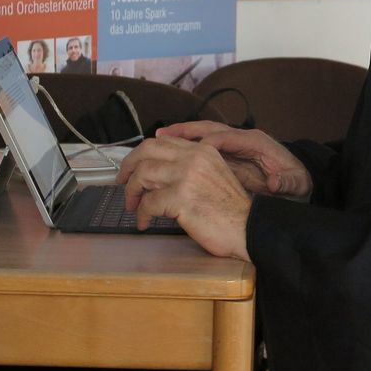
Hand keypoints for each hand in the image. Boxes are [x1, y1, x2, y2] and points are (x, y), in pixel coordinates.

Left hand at [116, 137, 250, 259]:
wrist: (248, 228)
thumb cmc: (230, 210)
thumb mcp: (213, 175)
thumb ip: (189, 167)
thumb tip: (157, 172)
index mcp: (202, 150)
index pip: (163, 141)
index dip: (142, 154)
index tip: (133, 167)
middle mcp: (194, 158)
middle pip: (147, 151)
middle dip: (128, 166)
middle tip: (122, 181)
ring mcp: (187, 176)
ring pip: (143, 174)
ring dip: (132, 192)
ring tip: (132, 206)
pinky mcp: (181, 198)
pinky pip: (148, 203)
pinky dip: (141, 214)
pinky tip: (144, 222)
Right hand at [156, 121, 312, 200]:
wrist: (300, 181)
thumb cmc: (296, 182)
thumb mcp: (296, 184)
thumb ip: (286, 182)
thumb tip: (274, 182)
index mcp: (256, 143)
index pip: (227, 138)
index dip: (207, 143)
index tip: (187, 152)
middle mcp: (242, 139)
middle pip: (210, 129)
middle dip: (185, 130)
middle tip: (160, 134)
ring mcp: (234, 146)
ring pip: (203, 136)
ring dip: (181, 136)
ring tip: (157, 139)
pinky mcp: (229, 156)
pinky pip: (203, 148)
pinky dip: (186, 148)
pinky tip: (169, 155)